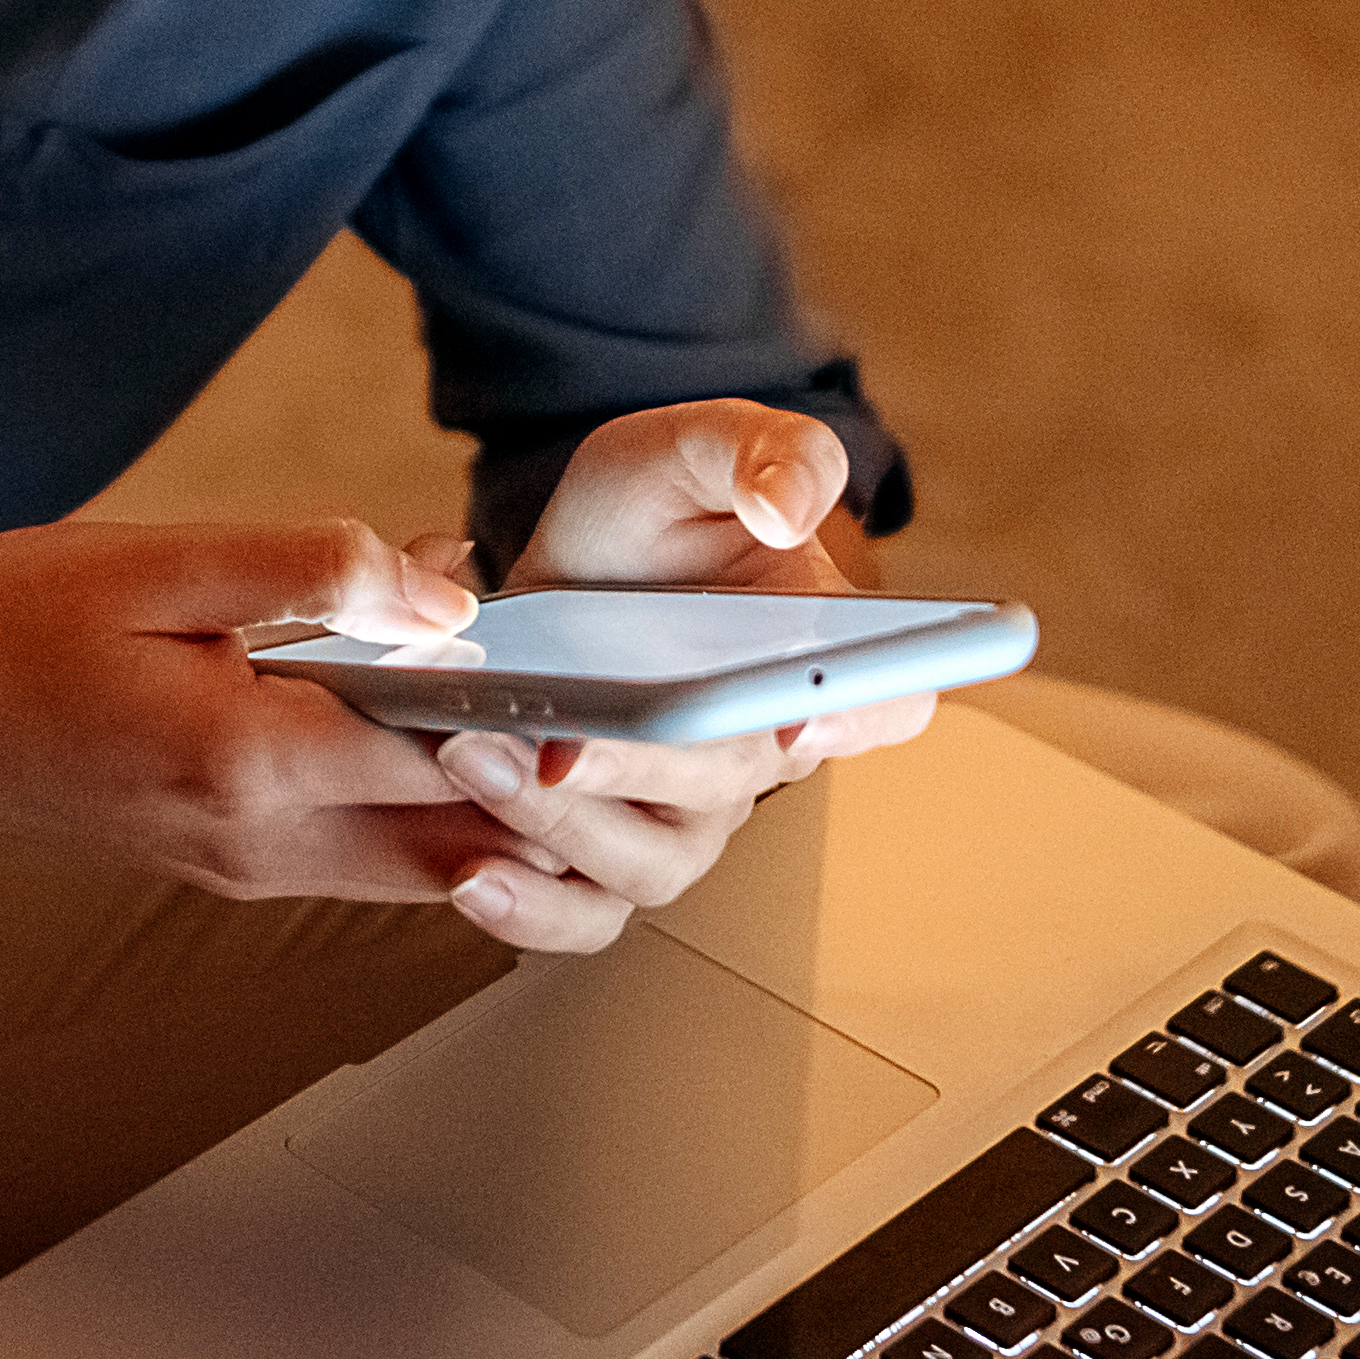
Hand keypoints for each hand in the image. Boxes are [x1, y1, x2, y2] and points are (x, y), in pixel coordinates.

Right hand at [0, 513, 577, 923]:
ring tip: (541, 711)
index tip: (610, 662)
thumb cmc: (3, 625)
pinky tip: (439, 728)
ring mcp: (243, 869)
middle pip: (465, 845)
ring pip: (425, 868)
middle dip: (544, 784)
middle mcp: (257, 842)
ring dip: (490, 802)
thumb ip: (310, 568)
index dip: (543, 709)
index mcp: (243, 759)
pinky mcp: (228, 866)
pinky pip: (368, 859)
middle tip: (615, 705)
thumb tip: (443, 593)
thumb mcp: (153, 558)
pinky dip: (425, 810)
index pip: (448, 754)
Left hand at [422, 401, 932, 942]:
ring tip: (475, 758)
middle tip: (554, 741)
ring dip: (560, 824)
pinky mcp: (596, 849)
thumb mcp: (696, 447)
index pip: (889, 703)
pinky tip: (470, 869)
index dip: (857, 719)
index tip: (793, 724)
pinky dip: (527, 906)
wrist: (550, 564)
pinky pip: (582, 911)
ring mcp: (678, 814)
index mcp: (816, 653)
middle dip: (636, 768)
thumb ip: (764, 451)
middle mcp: (755, 754)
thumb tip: (789, 508)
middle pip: (726, 789)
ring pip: (648, 862)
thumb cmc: (650, 509)